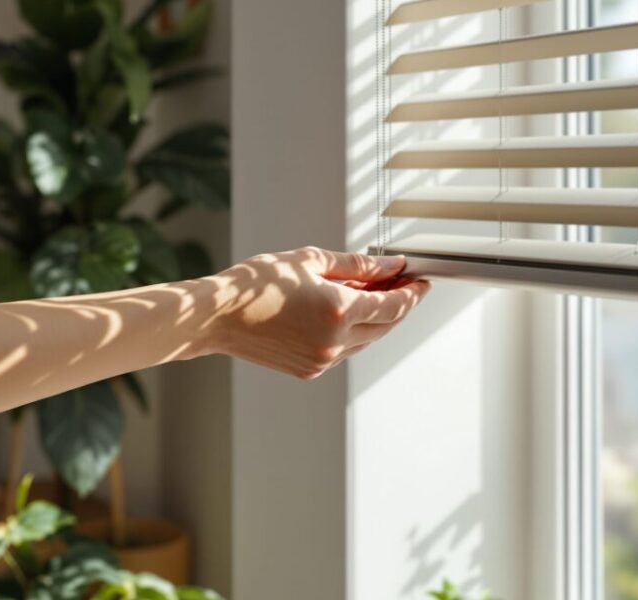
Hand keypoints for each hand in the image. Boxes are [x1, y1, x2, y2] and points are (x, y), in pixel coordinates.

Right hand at [203, 246, 429, 378]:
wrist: (216, 317)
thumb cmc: (256, 284)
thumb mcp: (309, 261)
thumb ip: (357, 265)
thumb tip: (390, 267)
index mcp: (338, 310)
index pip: (393, 306)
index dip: (412, 293)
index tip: (422, 281)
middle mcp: (335, 341)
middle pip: (385, 326)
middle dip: (399, 305)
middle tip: (404, 285)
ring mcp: (323, 360)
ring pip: (367, 340)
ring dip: (376, 319)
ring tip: (374, 293)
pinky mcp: (310, 369)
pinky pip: (345, 350)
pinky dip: (353, 331)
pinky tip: (347, 311)